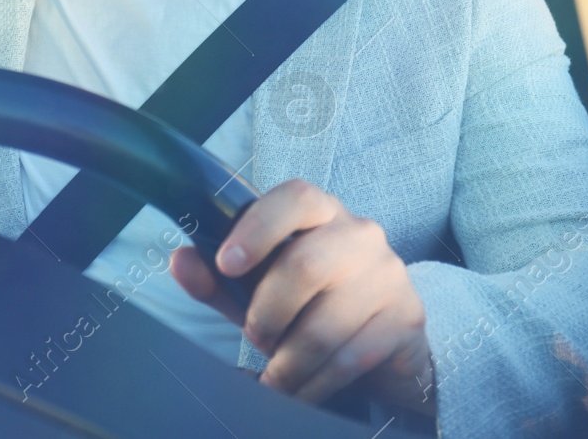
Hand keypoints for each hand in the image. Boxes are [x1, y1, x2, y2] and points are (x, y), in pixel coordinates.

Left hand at [169, 179, 434, 411]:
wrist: (386, 342)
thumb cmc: (312, 305)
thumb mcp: (259, 289)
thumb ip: (220, 279)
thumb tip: (181, 261)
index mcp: (321, 212)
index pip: (295, 198)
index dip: (257, 228)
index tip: (227, 264)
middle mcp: (360, 234)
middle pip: (305, 265)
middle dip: (266, 314)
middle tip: (255, 338)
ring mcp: (388, 275)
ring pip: (324, 324)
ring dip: (288, 361)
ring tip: (277, 375)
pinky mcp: (406, 319)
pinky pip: (349, 358)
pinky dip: (315, 383)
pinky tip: (303, 389)